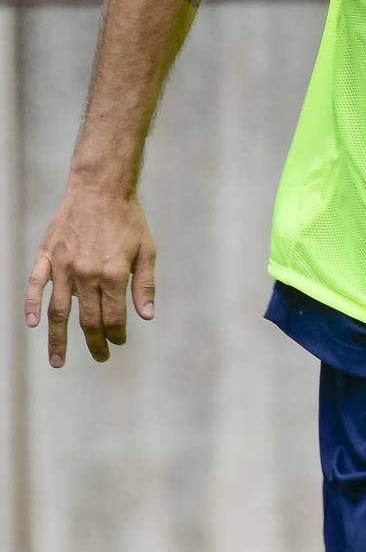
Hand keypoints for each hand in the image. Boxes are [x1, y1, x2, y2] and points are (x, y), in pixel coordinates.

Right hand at [24, 185, 156, 367]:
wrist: (100, 190)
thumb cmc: (128, 220)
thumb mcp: (147, 251)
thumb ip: (145, 285)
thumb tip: (146, 316)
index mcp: (113, 275)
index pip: (114, 317)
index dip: (117, 334)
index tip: (119, 342)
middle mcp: (86, 274)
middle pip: (87, 319)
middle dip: (95, 342)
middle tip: (100, 357)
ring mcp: (63, 267)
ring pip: (59, 311)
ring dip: (58, 339)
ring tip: (58, 361)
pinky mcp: (47, 256)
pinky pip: (35, 285)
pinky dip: (31, 306)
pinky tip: (34, 324)